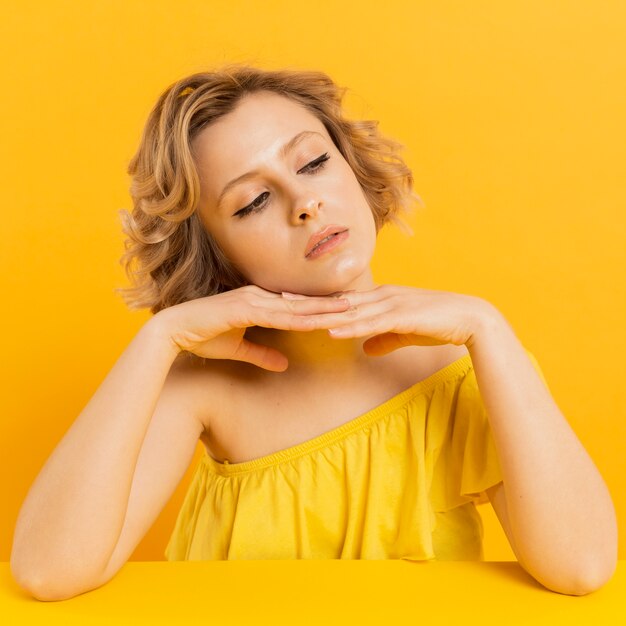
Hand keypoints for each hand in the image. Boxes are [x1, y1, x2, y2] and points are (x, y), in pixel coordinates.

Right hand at [153, 285, 351, 370]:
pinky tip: (319, 321)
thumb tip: (284, 363)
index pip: (298, 305)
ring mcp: (253, 301)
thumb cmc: (203, 337)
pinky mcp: (245, 309)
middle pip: (304, 302)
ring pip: (297, 306)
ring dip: (323, 308)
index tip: (346, 309)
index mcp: (260, 302)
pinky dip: (301, 318)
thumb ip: (262, 354)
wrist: (174, 331)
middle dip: (331, 303)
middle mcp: (260, 297)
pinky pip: (279, 315)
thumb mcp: (239, 349)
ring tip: (350, 308)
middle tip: (360, 303)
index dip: (322, 307)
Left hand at [283, 284, 492, 355]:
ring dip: (322, 315)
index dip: (314, 300)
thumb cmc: (437, 323)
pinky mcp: (402, 315)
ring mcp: (390, 303)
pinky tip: (331, 331)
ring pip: (349, 310)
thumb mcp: (404, 332)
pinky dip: (349, 327)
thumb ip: (383, 338)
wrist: (469, 318)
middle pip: (338, 301)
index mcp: (380, 298)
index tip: (288, 300)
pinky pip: (370, 323)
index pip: (341, 300)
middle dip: (308, 302)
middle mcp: (381, 296)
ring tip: (294, 316)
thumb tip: (365, 348)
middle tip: (277, 300)